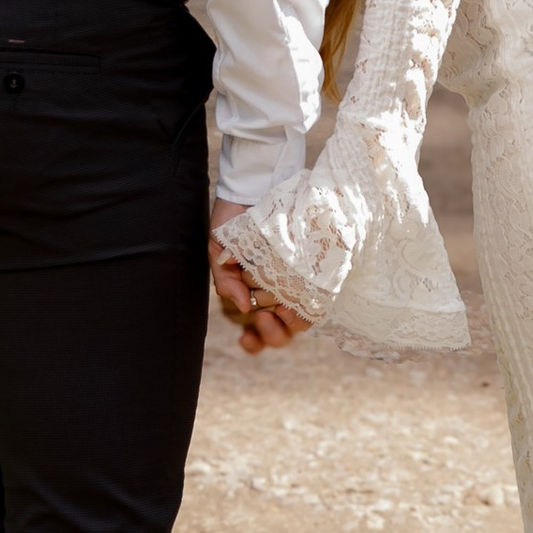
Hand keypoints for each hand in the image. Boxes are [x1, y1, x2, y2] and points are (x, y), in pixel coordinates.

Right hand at [207, 214, 308, 353]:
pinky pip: (313, 300)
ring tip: (275, 308)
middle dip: (272, 334)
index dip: (255, 342)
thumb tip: (242, 306)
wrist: (251, 190)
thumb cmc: (233, 224)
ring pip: (298, 322)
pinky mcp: (311, 271)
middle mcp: (275, 295)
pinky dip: (300, 308)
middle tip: (262, 317)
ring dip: (285, 322)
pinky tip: (287, 304)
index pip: (258, 332)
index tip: (246, 339)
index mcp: (253, 296)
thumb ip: (226, 282)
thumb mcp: (219, 254)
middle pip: (282, 333)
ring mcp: (294, 284)